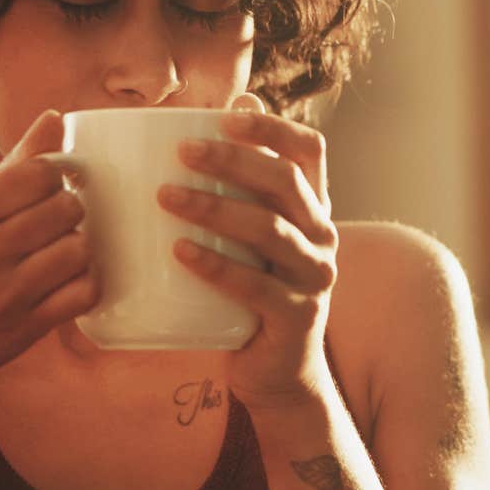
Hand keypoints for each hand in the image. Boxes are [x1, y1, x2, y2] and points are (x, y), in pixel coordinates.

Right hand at [0, 109, 98, 391]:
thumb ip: (11, 168)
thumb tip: (55, 118)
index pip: (37, 174)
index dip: (55, 176)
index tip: (51, 187)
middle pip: (65, 208)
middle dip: (70, 211)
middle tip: (58, 222)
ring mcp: (5, 294)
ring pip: (79, 249)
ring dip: (79, 248)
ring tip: (62, 251)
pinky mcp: (26, 327)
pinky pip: (83, 293)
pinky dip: (87, 283)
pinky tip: (70, 280)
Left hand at [157, 93, 340, 410]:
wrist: (277, 372)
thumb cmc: (253, 292)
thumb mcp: (252, 240)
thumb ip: (240, 192)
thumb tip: (206, 126)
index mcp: (313, 208)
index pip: (309, 150)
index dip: (272, 127)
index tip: (226, 116)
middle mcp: (323, 236)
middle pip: (286, 181)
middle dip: (234, 159)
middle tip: (182, 151)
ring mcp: (315, 277)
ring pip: (270, 229)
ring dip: (215, 207)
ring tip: (166, 197)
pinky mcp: (297, 317)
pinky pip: (256, 286)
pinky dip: (216, 266)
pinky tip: (180, 251)